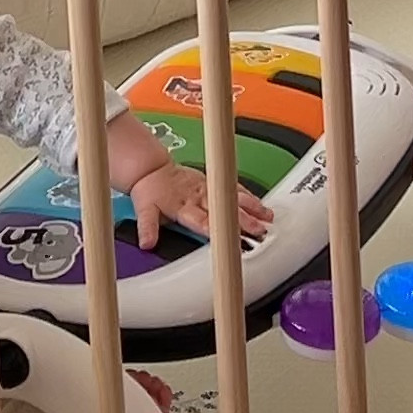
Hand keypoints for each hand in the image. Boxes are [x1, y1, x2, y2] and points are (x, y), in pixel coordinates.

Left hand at [130, 157, 272, 252]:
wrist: (152, 170)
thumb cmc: (151, 191)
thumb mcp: (144, 210)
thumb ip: (147, 227)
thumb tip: (147, 243)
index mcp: (184, 207)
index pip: (205, 221)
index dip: (220, 230)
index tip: (233, 238)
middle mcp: (199, 197)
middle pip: (226, 210)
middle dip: (245, 220)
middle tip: (260, 230)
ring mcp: (208, 188)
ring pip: (235, 197)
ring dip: (252, 207)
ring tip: (268, 217)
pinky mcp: (213, 182)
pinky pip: (234, 189)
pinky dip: (249, 197)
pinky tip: (260, 204)